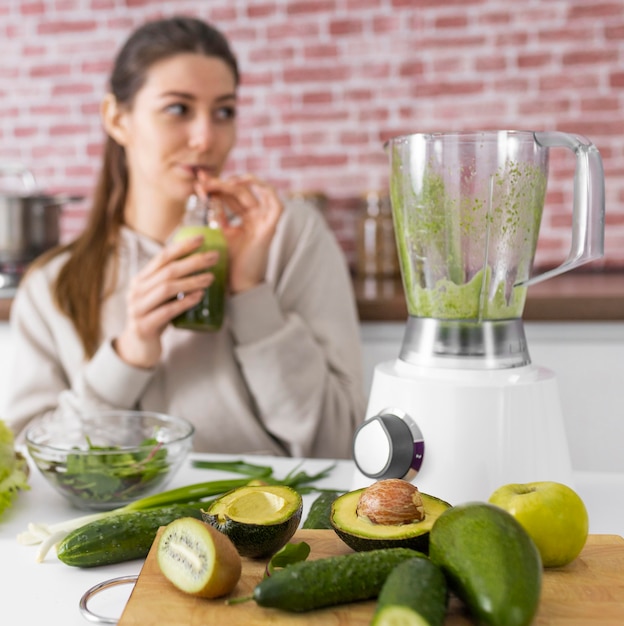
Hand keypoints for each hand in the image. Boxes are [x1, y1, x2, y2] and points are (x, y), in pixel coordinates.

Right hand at [113, 236, 218, 367]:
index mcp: (141, 279)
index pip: (162, 257)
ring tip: (211, 278)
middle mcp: (136, 290)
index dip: (182, 246)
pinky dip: (184, 302)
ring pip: (167, 289)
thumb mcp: (160, 296)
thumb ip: (171, 281)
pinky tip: (199, 297)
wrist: (138, 347)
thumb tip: (200, 263)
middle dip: (193, 262)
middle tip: (214, 257)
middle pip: (168, 271)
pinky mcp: (144, 326)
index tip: (201, 238)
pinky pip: (167, 311)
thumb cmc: (155, 317)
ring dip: (191, 281)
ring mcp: (138, 308)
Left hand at [196, 172, 283, 293]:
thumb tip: (205, 193)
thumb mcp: (220, 233)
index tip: (198, 182)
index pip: (232, 196)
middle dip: (220, 183)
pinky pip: (276, 205)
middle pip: (241, 191)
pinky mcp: (271, 228)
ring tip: (218, 182)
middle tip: (202, 180)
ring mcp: (265, 221)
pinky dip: (265, 190)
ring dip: (237, 182)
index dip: (216, 187)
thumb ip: (217, 214)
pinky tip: (245, 182)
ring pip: (256, 192)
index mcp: (246, 219)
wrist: (238, 283)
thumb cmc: (230, 262)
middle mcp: (257, 217)